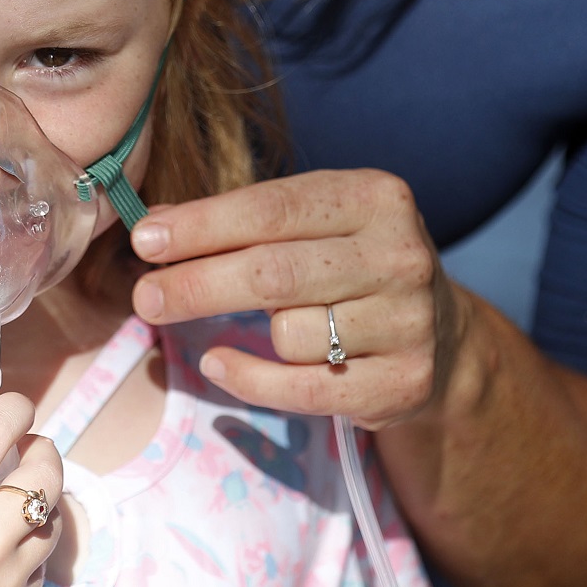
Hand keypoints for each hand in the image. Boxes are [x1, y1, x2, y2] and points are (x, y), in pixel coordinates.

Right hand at [0, 393, 62, 586]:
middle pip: (46, 473)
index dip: (13, 407)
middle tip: (24, 447)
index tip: (13, 407)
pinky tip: (3, 539)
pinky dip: (30, 541)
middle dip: (40, 449)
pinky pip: (42, 560)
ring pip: (52, 517)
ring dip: (40, 496)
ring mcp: (6, 577)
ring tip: (14, 493)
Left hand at [128, 169, 463, 428]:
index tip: (145, 240)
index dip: (202, 226)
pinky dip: (250, 380)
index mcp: (374, 198)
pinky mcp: (405, 382)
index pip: (272, 209)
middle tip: (145, 298)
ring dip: (252, 334)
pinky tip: (219, 364)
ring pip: (289, 334)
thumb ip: (238, 220)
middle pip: (273, 274)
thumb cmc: (349, 263)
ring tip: (258, 326)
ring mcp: (409, 322)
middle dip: (197, 284)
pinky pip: (302, 389)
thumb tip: (153, 224)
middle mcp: (400, 255)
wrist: (441, 331)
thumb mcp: (310, 222)